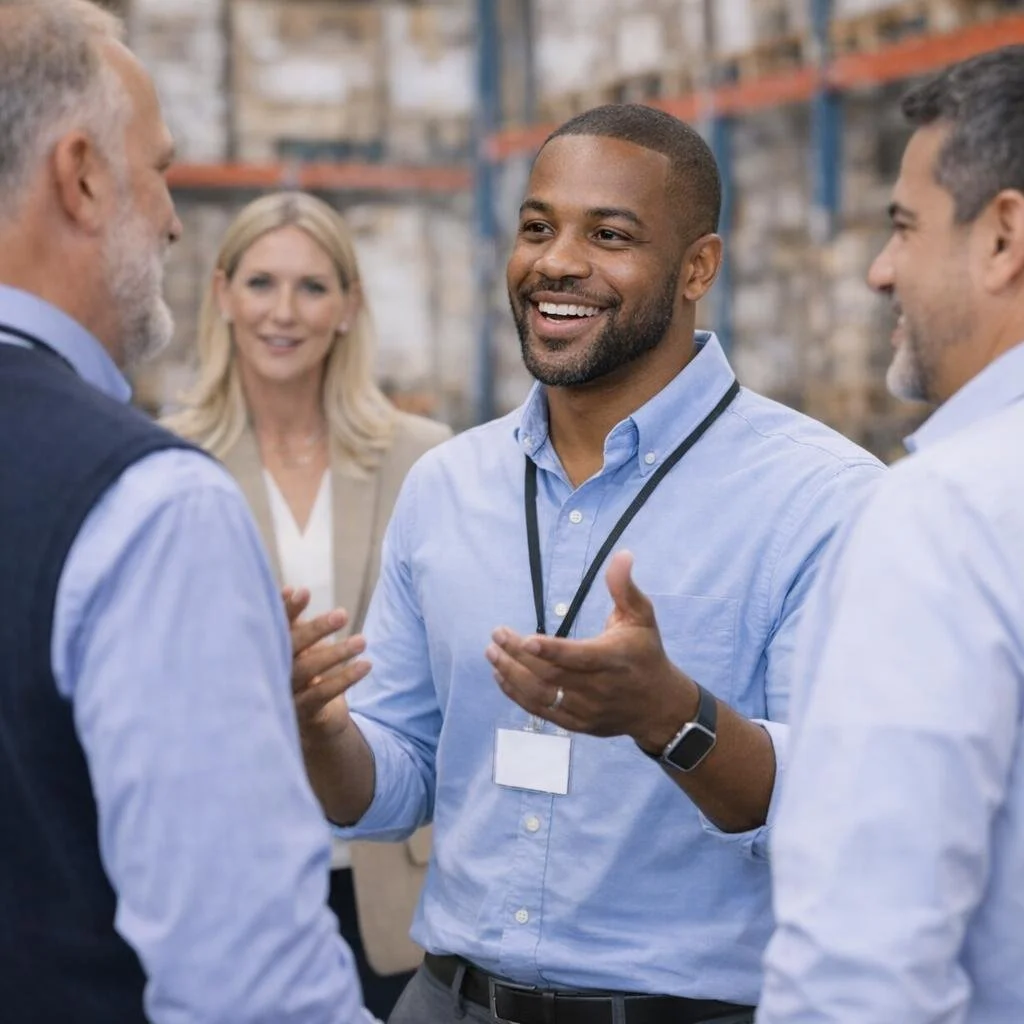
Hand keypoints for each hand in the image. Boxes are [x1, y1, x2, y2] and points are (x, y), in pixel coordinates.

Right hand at [284, 587, 371, 743]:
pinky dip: (345, 678)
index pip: (276, 627)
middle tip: (343, 614)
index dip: (288, 610)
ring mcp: (285, 694)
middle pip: (291, 647)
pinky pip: (323, 694)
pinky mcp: (302, 713)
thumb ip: (293, 622)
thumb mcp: (298, 646)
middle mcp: (272, 671)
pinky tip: (365, 665)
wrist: (309, 722)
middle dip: (316, 629)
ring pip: (308, 670)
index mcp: (269, 651)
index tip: (303, 592)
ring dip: (336, 653)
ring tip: (362, 641)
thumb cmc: (302, 673)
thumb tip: (292, 590)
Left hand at [485, 552, 696, 749]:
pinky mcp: (577, 724)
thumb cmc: (646, 654)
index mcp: (612, 660)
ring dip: (511, 675)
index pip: (577, 657)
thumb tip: (621, 554)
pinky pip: (542, 711)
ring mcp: (585, 709)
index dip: (550, 651)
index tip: (523, 639)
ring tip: (492, 654)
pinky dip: (517, 695)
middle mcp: (598, 688)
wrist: (659, 707)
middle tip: (496, 636)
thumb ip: (625, 587)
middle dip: (518, 656)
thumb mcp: (642, 617)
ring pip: (542, 695)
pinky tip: (501, 676)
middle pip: (551, 675)